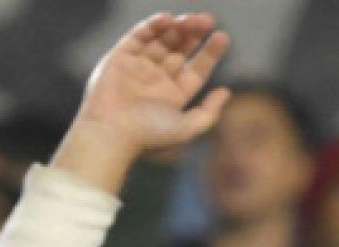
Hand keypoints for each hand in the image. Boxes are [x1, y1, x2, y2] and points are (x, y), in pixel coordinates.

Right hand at [53, 13, 232, 193]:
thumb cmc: (150, 135)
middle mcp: (158, 78)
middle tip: (207, 20)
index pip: (197, 68)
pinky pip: (138, 36)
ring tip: (191, 19)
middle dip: (194, 34)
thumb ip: (210, 112)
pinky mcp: (120, 57)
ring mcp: (139, 67)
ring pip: (162, 40)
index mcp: (175, 94)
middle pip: (180, 49)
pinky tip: (167, 19)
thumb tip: (226, 91)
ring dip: (177, 27)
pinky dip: (152, 26)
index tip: (222, 37)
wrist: (113, 133)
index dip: (210, 52)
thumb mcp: (188, 128)